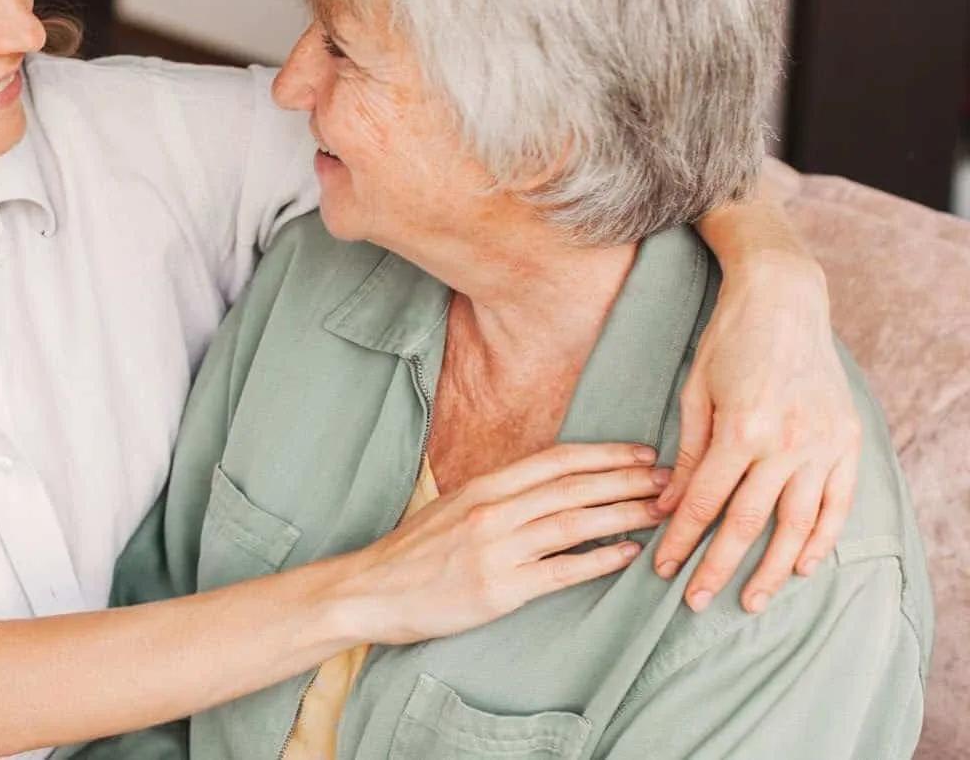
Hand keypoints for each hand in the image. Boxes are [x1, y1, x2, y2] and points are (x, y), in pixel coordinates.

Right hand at [342, 442, 667, 645]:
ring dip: (624, 515)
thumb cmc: (413, 552)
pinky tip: (628, 554)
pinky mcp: (501, 589)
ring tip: (662, 512)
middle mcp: (494, 510)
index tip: (643, 453)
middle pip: (574, 487)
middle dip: (628, 480)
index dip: (605, 454)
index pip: (557, 460)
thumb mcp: (453, 507)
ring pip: (575, 523)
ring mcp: (498, 549)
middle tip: (671, 478)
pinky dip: (599, 559)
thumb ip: (498, 496)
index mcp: (485, 486)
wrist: (371, 590)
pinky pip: (561, 570)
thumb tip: (547, 489)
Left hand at [652, 253, 860, 613]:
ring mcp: (822, 444)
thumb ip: (687, 454)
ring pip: (796, 524)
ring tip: (751, 601)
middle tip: (696, 602)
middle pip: (748, 523)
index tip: (664, 569)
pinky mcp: (846, 441)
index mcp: (741, 429)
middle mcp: (786, 443)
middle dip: (718, 567)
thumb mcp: (695, 393)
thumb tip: (669, 507)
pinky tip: (802, 566)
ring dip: (772, 568)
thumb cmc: (729, 341)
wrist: (785, 300)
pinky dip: (821, 538)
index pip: (706, 503)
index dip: (682, 541)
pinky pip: (837, 503)